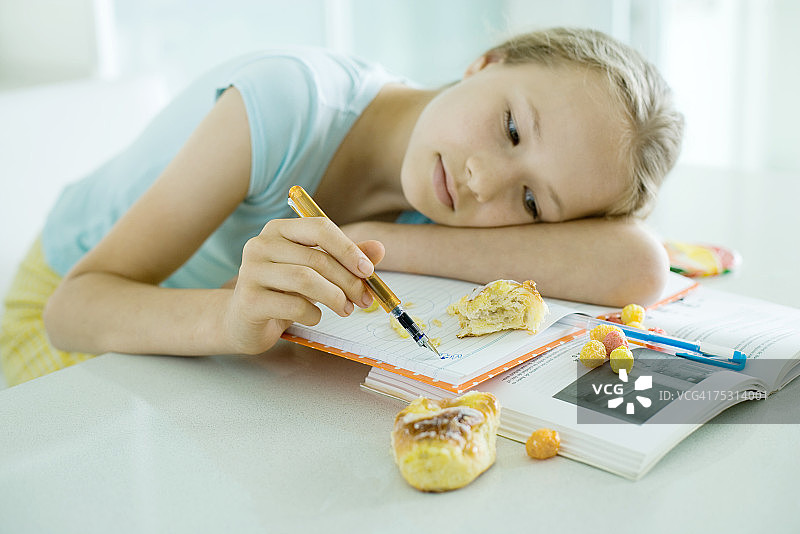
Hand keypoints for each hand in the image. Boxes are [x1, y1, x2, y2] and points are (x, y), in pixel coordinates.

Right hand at [223, 217, 384, 353]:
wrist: (245, 321)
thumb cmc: (284, 292)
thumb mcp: (316, 272)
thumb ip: (345, 258)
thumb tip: (379, 249)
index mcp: (279, 229)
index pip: (319, 227)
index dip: (348, 249)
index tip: (368, 271)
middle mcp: (261, 244)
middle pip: (316, 258)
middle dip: (348, 281)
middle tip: (365, 299)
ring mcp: (250, 271)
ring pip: (306, 280)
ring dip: (335, 298)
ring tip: (345, 310)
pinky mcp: (249, 300)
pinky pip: (293, 305)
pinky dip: (314, 315)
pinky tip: (315, 317)